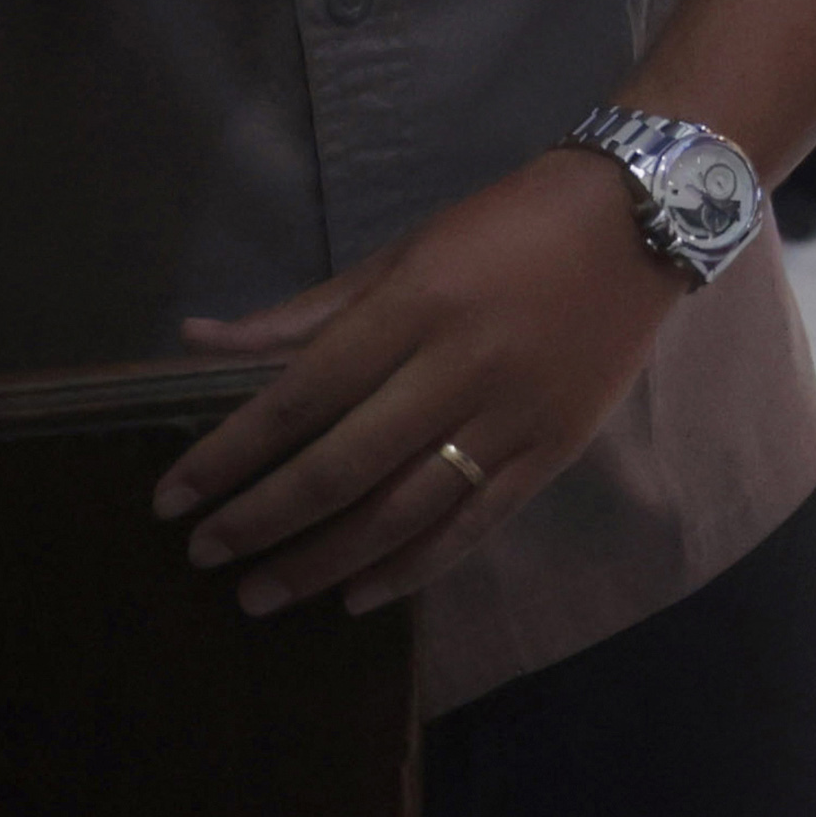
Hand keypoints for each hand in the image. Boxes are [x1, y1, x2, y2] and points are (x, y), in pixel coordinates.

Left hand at [157, 151, 684, 615]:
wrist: (644, 219)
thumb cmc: (508, 225)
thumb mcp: (405, 251)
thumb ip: (306, 310)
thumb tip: (199, 340)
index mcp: (418, 304)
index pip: (302, 395)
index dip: (230, 453)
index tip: (171, 498)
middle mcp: (461, 366)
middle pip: (343, 464)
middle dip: (262, 518)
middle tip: (202, 555)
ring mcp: (513, 415)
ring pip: (404, 509)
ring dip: (323, 560)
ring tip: (259, 593)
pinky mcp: (554, 449)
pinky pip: (474, 523)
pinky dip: (412, 567)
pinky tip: (357, 596)